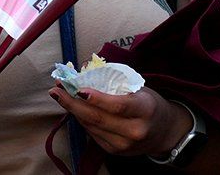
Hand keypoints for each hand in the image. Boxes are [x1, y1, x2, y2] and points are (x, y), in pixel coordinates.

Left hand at [50, 85, 188, 156]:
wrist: (163, 132)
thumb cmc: (148, 103)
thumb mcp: (139, 87)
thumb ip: (114, 80)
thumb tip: (84, 68)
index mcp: (145, 110)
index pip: (118, 106)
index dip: (97, 98)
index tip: (78, 88)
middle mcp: (135, 131)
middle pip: (98, 118)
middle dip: (73, 103)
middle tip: (56, 89)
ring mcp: (124, 144)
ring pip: (91, 126)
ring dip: (73, 110)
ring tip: (59, 94)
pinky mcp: (114, 151)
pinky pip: (92, 133)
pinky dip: (81, 119)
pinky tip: (74, 108)